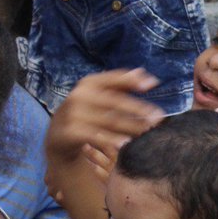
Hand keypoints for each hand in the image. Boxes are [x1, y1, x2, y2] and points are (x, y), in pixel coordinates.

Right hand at [45, 69, 163, 177]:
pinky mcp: (69, 132)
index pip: (113, 78)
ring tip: (147, 132)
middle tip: (158, 118)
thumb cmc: (86, 112)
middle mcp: (79, 95)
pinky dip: (111, 140)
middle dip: (139, 109)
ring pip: (108, 121)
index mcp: (89, 83)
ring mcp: (73, 114)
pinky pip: (95, 136)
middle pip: (115, 102)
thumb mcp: (99, 95)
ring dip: (130, 126)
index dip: (132, 80)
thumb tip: (144, 74)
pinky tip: (125, 144)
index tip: (153, 84)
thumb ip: (120, 85)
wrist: (58, 137)